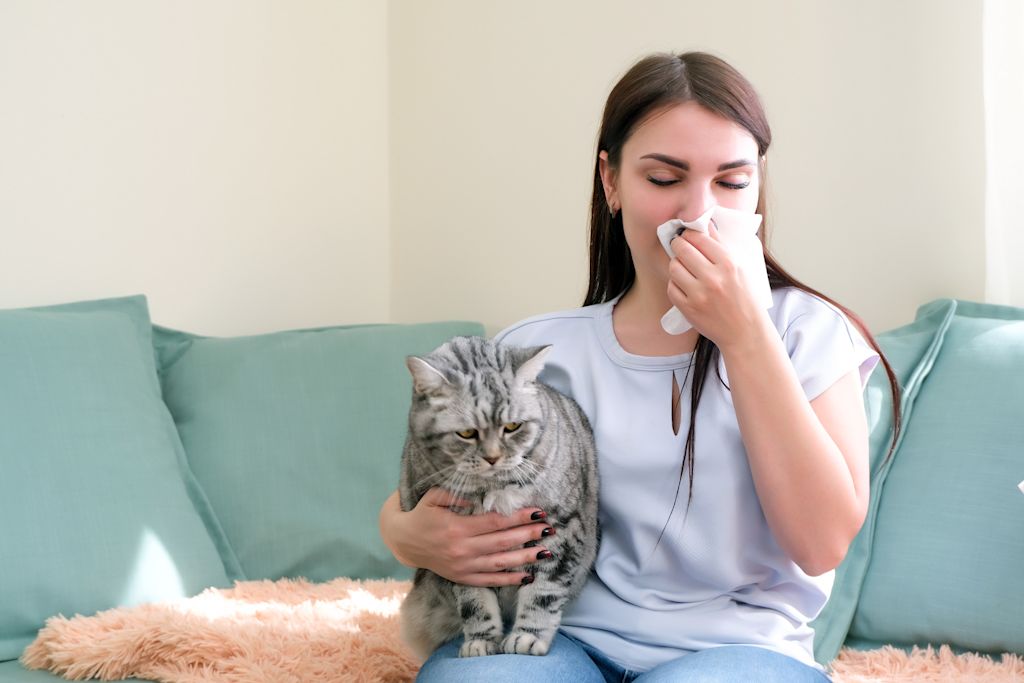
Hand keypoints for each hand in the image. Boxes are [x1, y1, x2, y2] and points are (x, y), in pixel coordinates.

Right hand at [378, 488, 553, 586]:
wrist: (404, 541)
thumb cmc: (422, 514)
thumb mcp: (434, 497)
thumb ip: (456, 495)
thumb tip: (479, 497)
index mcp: (457, 527)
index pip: (495, 522)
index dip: (518, 517)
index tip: (537, 511)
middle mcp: (462, 549)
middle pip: (503, 542)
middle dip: (528, 535)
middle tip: (549, 529)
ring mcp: (463, 566)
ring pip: (500, 563)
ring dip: (525, 557)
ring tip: (546, 552)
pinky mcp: (462, 578)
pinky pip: (490, 580)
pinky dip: (510, 579)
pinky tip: (528, 575)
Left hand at [666, 223, 771, 351]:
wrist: (745, 332)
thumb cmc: (745, 298)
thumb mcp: (742, 269)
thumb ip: (722, 247)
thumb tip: (706, 226)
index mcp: (729, 265)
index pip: (699, 238)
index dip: (690, 234)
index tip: (688, 235)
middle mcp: (713, 278)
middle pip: (682, 249)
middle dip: (678, 244)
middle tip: (679, 245)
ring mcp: (699, 295)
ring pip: (674, 267)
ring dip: (676, 264)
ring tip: (683, 266)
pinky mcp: (688, 309)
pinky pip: (671, 287)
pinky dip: (675, 284)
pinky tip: (683, 284)